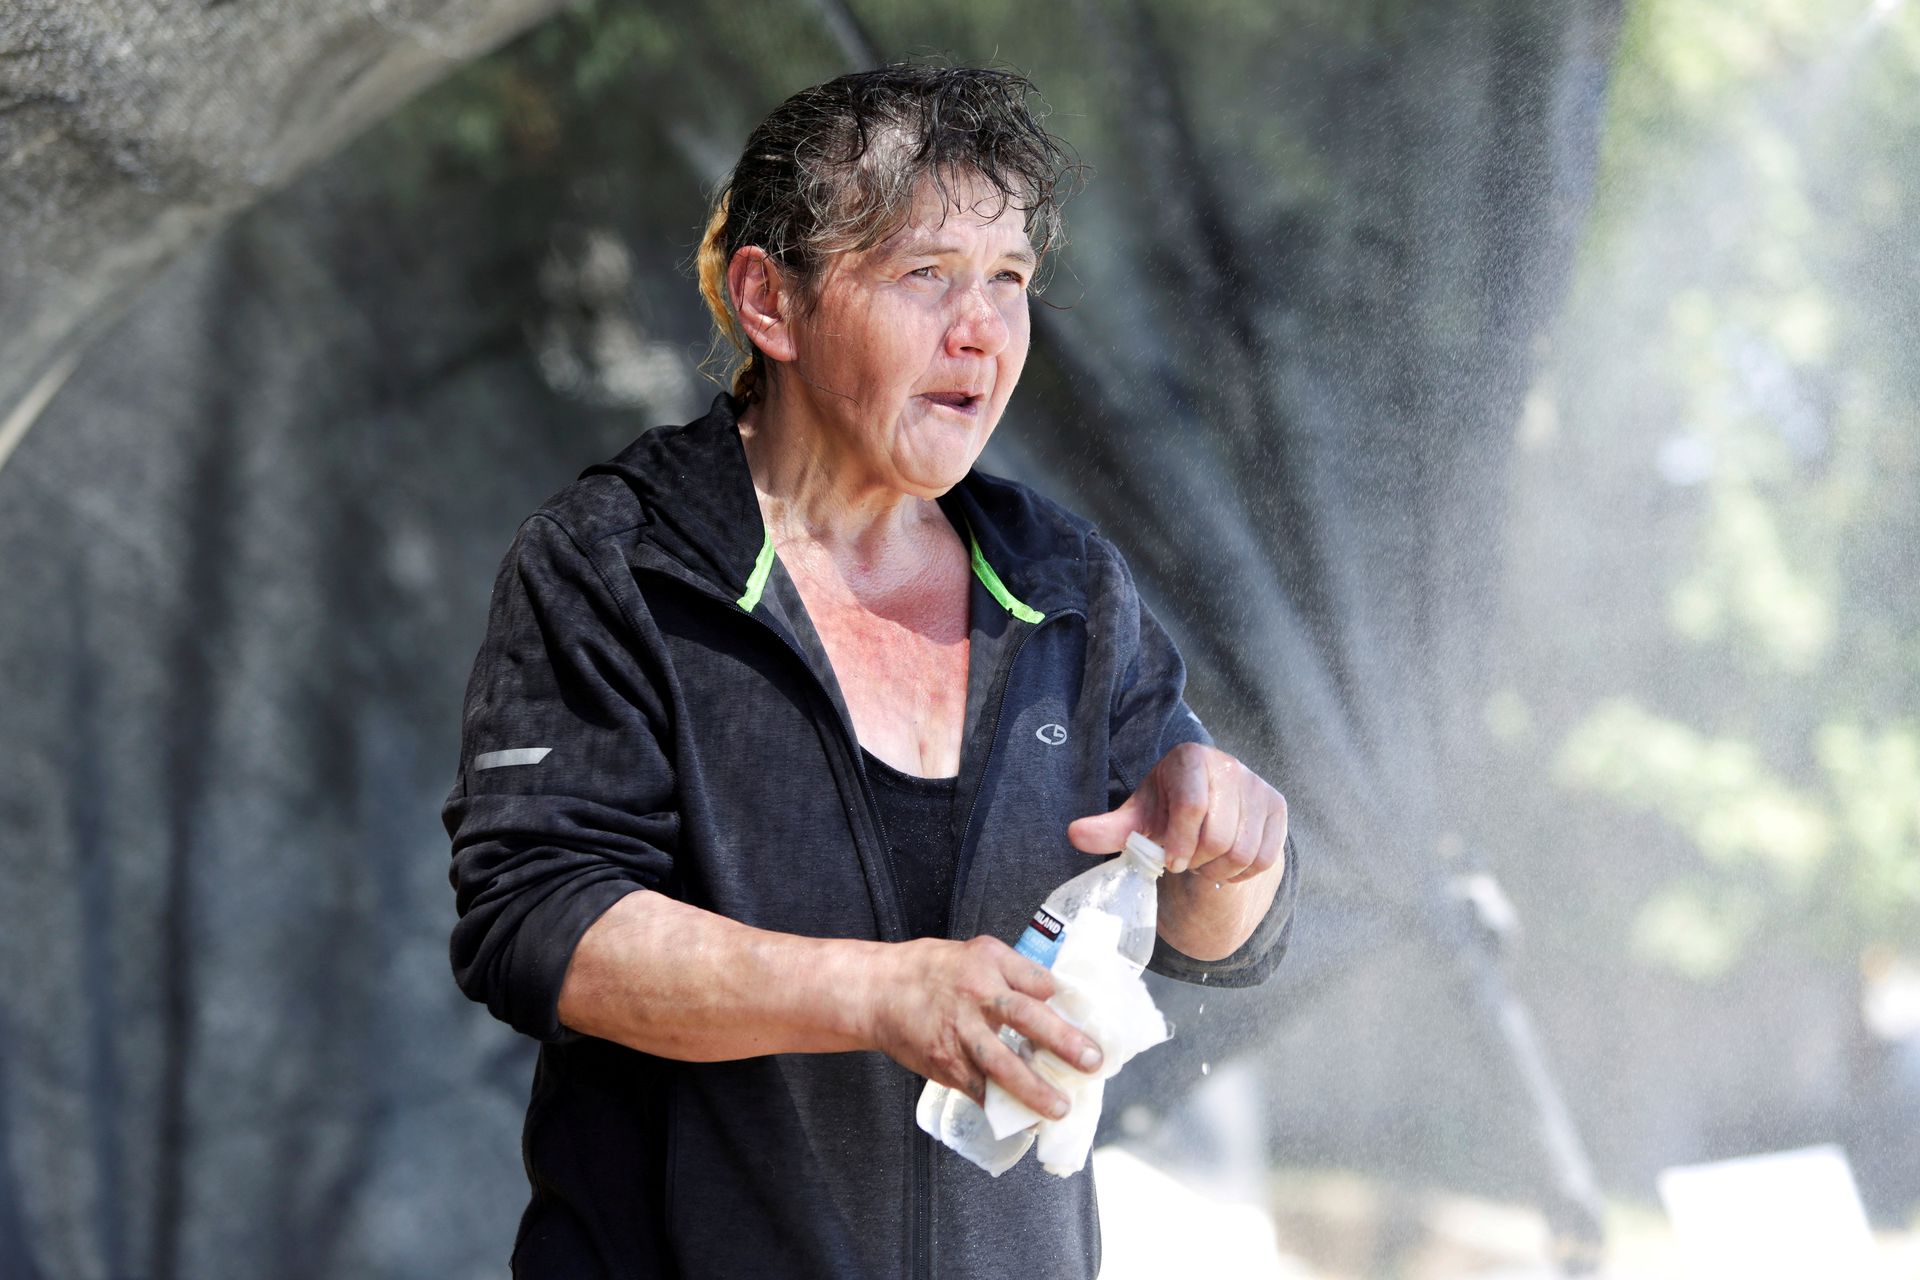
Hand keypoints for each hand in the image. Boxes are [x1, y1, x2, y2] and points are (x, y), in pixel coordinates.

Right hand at [865, 936, 1103, 1117]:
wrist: (881, 992)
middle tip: (1091, 1061)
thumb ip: (1017, 970)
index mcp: (987, 967)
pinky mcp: (946, 1065)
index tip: (1085, 1014)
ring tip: (1059, 1109)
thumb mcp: (977, 952)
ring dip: (1033, 1090)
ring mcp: (960, 1035)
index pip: (1033, 981)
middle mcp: (976, 999)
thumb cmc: (934, 971)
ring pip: (1001, 1065)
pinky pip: (978, 1090)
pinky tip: (1024, 1121)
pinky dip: (1001, 1107)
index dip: (1058, 996)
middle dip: (1061, 1041)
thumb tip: (1055, 994)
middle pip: (1024, 1018)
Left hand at [1066, 741, 1286, 883]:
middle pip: (1219, 835)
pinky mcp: (1278, 806)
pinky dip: (1241, 873)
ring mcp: (1258, 785)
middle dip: (1197, 859)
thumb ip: (1107, 828)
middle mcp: (1230, 765)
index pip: (1192, 806)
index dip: (1178, 843)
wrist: (1205, 805)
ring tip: (1203, 860)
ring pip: (1243, 851)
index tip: (1168, 860)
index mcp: (1190, 758)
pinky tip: (1224, 863)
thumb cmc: (1164, 809)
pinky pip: (1264, 857)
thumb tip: (1074, 834)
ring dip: (1218, 869)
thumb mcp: (1136, 818)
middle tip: (1185, 860)